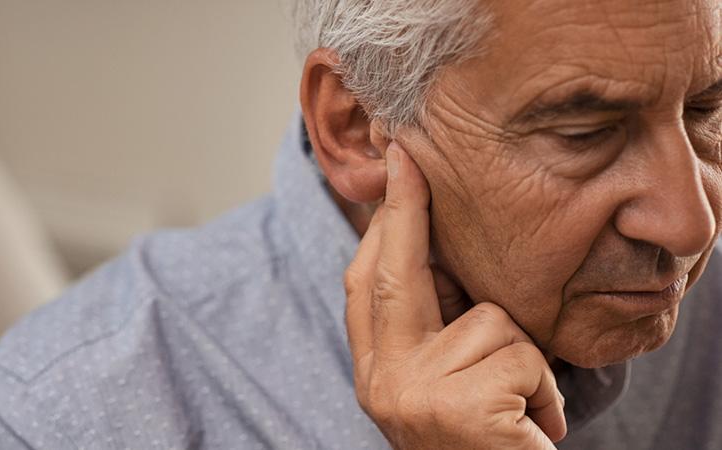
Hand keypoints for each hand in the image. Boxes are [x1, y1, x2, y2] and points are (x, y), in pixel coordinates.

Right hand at [344, 142, 566, 448]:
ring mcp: (415, 397)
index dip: (383, 222)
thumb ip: (432, 328)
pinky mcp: (462, 413)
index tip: (396, 164)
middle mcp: (381, 383)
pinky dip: (546, 395)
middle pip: (394, 273)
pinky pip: (526, 363)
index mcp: (374, 371)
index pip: (368, 281)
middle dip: (406, 207)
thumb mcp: (442, 385)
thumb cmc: (480, 444)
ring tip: (517, 408)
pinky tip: (530, 431)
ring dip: (522, 360)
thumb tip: (434, 242)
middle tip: (406, 150)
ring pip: (490, 322)